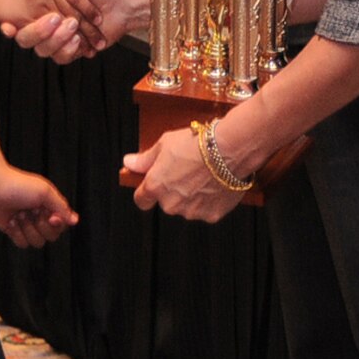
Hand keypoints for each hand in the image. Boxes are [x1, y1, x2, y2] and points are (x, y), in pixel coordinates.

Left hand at [0, 164, 76, 248]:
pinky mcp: (15, 232)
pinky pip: (23, 244)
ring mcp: (28, 225)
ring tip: (19, 215)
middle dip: (40, 226)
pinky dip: (16, 233)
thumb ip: (61, 207)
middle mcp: (41, 216)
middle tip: (30, 212)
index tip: (49, 216)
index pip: (62, 225)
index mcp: (50, 206)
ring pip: (37, 242)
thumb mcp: (44, 192)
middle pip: (51, 236)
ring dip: (27, 229)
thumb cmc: (17, 185)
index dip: (57, 224)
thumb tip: (75, 220)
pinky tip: (11, 221)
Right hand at [3, 10, 90, 62]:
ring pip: (43, 50)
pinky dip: (70, 50)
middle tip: (56, 18)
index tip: (9, 25)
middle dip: (38, 31)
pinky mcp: (72, 49)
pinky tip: (80, 40)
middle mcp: (47, 21)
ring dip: (57, 40)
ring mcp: (59, 37)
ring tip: (74, 27)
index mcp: (41, 3)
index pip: (15, 18)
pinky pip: (61, 58)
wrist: (121, 2)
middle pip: (26, 38)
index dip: (9, 26)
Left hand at [123, 126, 245, 222]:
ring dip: (192, 196)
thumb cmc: (197, 143)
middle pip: (167, 202)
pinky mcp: (211, 215)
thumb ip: (144, 159)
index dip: (145, 193)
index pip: (141, 200)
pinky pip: (206, 210)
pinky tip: (215, 183)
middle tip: (186, 171)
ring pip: (187, 207)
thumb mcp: (165, 144)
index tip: (151, 186)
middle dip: (173, 190)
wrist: (230, 149)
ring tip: (203, 175)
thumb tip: (128, 162)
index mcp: (156, 187)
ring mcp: (192, 212)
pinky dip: (209, 200)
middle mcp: (171, 204)